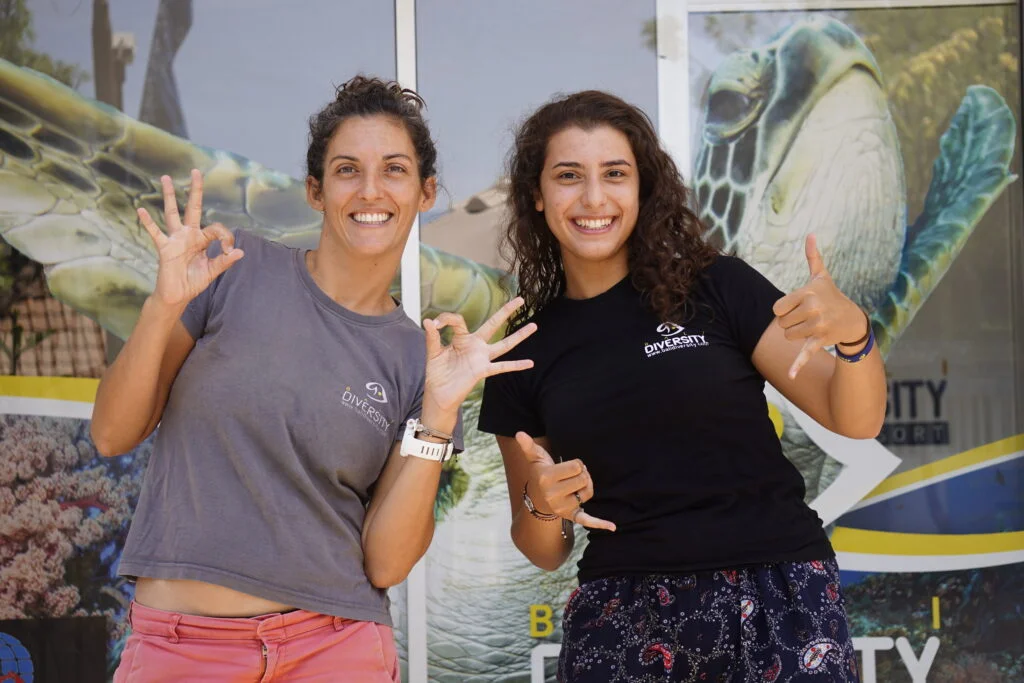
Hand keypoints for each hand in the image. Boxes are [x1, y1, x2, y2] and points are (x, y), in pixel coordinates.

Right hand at [138, 169, 243, 308]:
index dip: (226, 238)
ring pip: (172, 213)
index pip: (216, 229)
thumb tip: (240, 252)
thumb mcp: (212, 271)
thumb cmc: (193, 281)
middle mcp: (188, 235)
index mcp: (201, 240)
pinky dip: (148, 222)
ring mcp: (175, 239)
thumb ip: (225, 261)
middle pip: (193, 208)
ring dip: (170, 196)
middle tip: (196, 171)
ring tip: (166, 178)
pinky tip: (140, 209)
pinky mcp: (165, 248)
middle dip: (195, 191)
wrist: (177, 295)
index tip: (230, 251)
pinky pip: (155, 233)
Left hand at [422, 297, 536, 413]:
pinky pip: (502, 367)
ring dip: (519, 336)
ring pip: (504, 344)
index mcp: (461, 338)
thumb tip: (428, 321)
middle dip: (506, 311)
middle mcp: (475, 345)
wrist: (438, 395)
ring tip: (534, 325)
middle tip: (520, 299)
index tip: (435, 325)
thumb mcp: (433, 353)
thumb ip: (432, 338)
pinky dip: (516, 365)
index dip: (446, 319)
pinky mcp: (483, 371)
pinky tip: (530, 363)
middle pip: (493, 324)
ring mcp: (481, 358)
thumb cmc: (437, 373)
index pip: (459, 320)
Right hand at [516, 432, 615, 531]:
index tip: (567, 468)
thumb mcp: (535, 459)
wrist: (537, 499)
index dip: (576, 464)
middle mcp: (553, 494)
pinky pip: (587, 520)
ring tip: (576, 485)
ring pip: (588, 492)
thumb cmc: (540, 474)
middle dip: (581, 475)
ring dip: (586, 487)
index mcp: (546, 477)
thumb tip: (519, 433)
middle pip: (584, 478)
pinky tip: (612, 526)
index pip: (577, 466)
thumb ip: (529, 446)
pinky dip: (600, 524)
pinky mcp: (570, 516)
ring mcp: (562, 507)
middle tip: (572, 476)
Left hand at [772, 234, 869, 378]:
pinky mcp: (820, 341)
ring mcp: (817, 325)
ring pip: (787, 336)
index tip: (798, 307)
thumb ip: (813, 257)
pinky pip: (805, 353)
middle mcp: (812, 307)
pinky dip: (797, 366)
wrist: (853, 320)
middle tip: (807, 318)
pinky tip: (791, 376)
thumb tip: (810, 235)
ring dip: (796, 335)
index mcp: (807, 292)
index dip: (784, 310)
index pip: (776, 308)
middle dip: (791, 322)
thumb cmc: (831, 296)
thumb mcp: (821, 277)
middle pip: (781, 323)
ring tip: (811, 327)